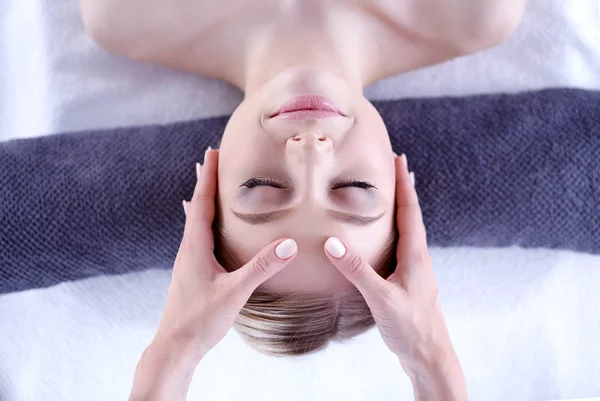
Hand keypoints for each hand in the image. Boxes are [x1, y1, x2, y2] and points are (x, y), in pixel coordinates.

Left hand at [130, 148, 297, 400]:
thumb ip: (262, 267)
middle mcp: (188, 249)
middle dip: (205, 182)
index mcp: (195, 246)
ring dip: (204, 201)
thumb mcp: (235, 292)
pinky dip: (205, 221)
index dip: (207, 177)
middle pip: (196, 207)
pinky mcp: (192, 272)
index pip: (201, 203)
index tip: (211, 152)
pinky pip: (198, 237)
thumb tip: (290, 244)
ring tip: (212, 186)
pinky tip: (210, 229)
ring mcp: (188, 261)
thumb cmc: (200, 320)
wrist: (175, 347)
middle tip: (213, 160)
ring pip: (195, 222)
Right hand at [324, 155, 466, 399]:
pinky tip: (380, 238)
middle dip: (402, 189)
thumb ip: (357, 270)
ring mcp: (414, 269)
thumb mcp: (381, 298)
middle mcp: (417, 257)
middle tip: (393, 166)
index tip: (399, 158)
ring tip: (386, 193)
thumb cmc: (411, 327)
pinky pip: (401, 246)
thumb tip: (332, 242)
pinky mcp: (407, 281)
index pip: (410, 210)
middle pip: (411, 215)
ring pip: (407, 230)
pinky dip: (392, 230)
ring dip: (399, 208)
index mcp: (415, 255)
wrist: (429, 355)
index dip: (404, 183)